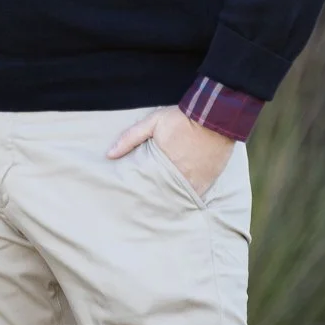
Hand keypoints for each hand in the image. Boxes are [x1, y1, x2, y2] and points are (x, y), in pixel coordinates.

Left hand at [107, 106, 232, 199]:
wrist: (214, 116)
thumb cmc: (181, 119)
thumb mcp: (152, 123)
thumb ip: (130, 138)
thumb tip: (109, 154)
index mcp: (164, 165)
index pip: (148, 187)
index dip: (142, 194)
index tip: (134, 199)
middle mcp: (180, 177)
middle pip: (164, 196)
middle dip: (156, 200)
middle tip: (146, 208)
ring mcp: (196, 180)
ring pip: (180, 197)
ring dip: (172, 200)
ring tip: (162, 208)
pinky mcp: (209, 180)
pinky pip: (198, 195)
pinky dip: (189, 197)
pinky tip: (182, 201)